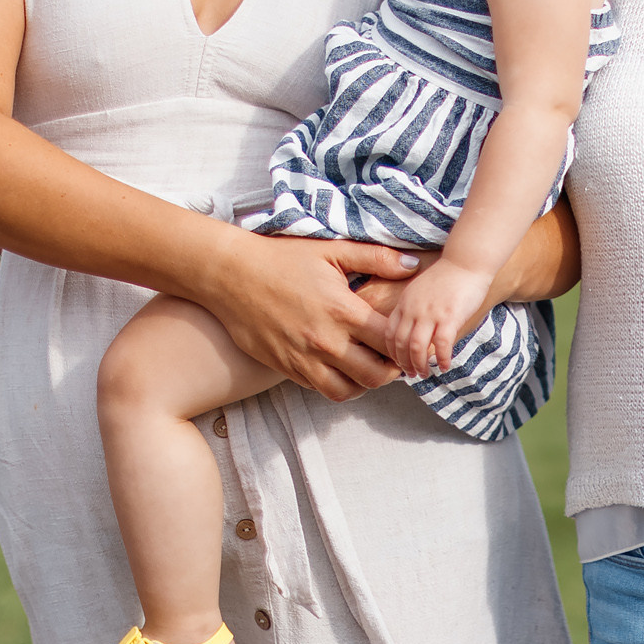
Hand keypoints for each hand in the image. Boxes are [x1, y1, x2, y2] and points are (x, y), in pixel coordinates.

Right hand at [198, 233, 420, 401]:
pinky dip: (336, 384)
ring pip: (347, 392)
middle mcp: (325, 341)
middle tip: (394, 359)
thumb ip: (376, 258)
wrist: (230, 275)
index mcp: (343, 311)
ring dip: (364, 384)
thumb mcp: (331, 251)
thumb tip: (413, 265)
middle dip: (392, 372)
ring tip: (367, 367)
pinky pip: (319, 389)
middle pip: (375, 376)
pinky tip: (340, 366)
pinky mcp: (285, 368)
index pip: (390, 341)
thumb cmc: (282, 258)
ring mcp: (303, 359)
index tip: (408, 338)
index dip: (405, 343)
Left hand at [385, 261, 493, 379]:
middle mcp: (413, 308)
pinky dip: (442, 360)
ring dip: (420, 365)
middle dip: (404, 363)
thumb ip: (415, 307)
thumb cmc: (449, 275)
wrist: (468, 260)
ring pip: (417, 348)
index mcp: (405, 302)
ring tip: (425, 374)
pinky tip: (445, 366)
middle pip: (400, 344)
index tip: (399, 362)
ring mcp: (430, 313)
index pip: (389, 332)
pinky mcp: (449, 317)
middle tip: (412, 373)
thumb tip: (415, 330)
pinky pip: (442, 346)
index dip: (392, 352)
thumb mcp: (421, 289)